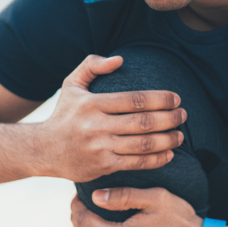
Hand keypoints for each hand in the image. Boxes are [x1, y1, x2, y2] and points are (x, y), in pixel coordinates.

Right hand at [35, 55, 184, 181]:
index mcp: (92, 104)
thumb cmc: (64, 114)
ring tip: (181, 135)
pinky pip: (136, 163)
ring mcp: (100, 148)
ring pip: (143, 145)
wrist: (44, 150)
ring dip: (167, 140)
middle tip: (184, 115)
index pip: (134, 99)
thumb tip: (120, 59)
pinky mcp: (103, 166)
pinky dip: (156, 159)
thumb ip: (92, 65)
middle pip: (142, 122)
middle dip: (169, 118)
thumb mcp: (71, 84)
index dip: (159, 99)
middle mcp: (96, 126)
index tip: (176, 98)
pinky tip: (169, 153)